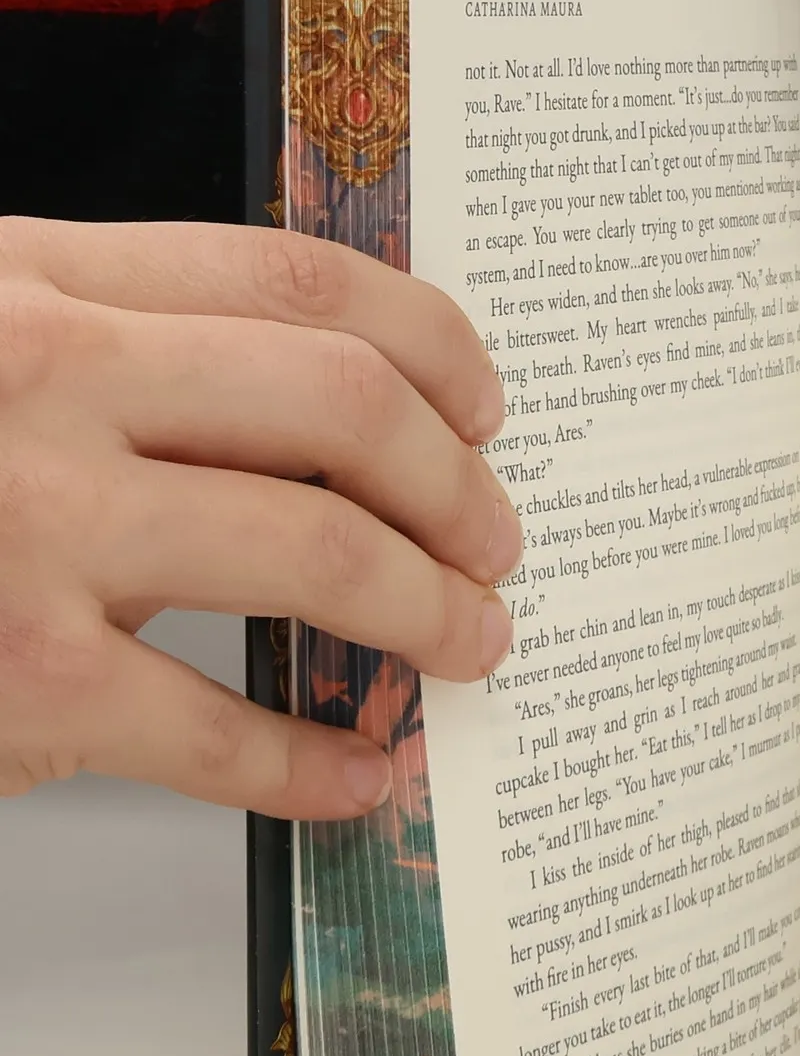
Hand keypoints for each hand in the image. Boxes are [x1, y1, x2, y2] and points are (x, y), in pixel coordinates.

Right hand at [0, 218, 520, 817]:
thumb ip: (124, 343)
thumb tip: (332, 410)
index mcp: (41, 283)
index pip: (300, 279)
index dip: (433, 342)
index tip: (485, 405)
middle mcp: (43, 383)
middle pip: (343, 407)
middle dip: (457, 486)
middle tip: (495, 542)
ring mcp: (30, 532)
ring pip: (319, 557)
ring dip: (430, 613)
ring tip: (471, 642)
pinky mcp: (22, 685)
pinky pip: (224, 733)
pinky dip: (319, 767)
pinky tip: (361, 776)